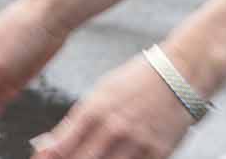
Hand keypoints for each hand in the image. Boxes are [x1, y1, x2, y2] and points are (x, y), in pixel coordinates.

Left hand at [27, 53, 195, 158]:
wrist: (180, 74)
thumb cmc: (137, 81)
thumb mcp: (101, 94)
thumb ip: (75, 123)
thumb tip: (45, 145)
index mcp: (94, 110)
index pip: (62, 146)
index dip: (48, 158)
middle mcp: (113, 128)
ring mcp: (135, 143)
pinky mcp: (157, 154)